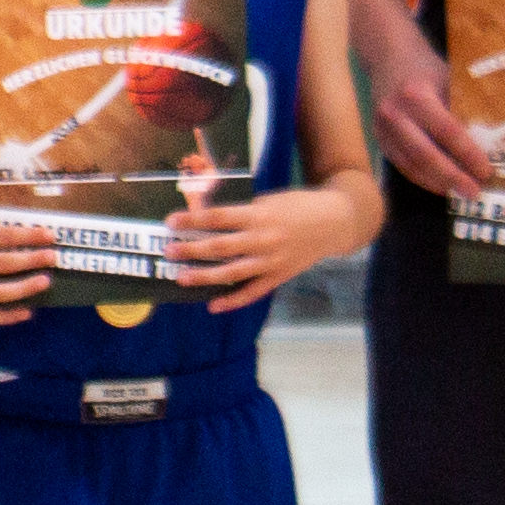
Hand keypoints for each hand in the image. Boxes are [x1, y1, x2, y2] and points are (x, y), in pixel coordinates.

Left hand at [170, 187, 359, 313]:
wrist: (335, 222)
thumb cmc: (298, 206)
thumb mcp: (269, 199)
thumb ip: (242, 209)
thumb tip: (206, 213)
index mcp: (259, 215)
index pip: (218, 217)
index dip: (193, 220)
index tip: (171, 221)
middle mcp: (263, 240)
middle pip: (220, 247)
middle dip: (191, 250)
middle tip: (169, 251)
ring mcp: (271, 262)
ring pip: (232, 273)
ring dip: (205, 277)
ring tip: (181, 278)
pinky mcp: (279, 277)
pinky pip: (252, 292)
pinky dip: (233, 301)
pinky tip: (213, 305)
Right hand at [360, 49, 495, 200]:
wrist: (387, 58)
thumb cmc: (425, 68)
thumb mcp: (448, 79)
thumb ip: (463, 109)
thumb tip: (492, 142)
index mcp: (416, 95)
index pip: (447, 131)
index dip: (467, 153)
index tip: (486, 170)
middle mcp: (395, 113)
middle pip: (425, 154)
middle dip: (452, 176)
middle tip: (474, 191)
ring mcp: (382, 128)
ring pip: (411, 164)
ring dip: (437, 183)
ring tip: (460, 193)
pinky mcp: (378, 138)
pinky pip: (401, 164)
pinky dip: (421, 178)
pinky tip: (440, 185)